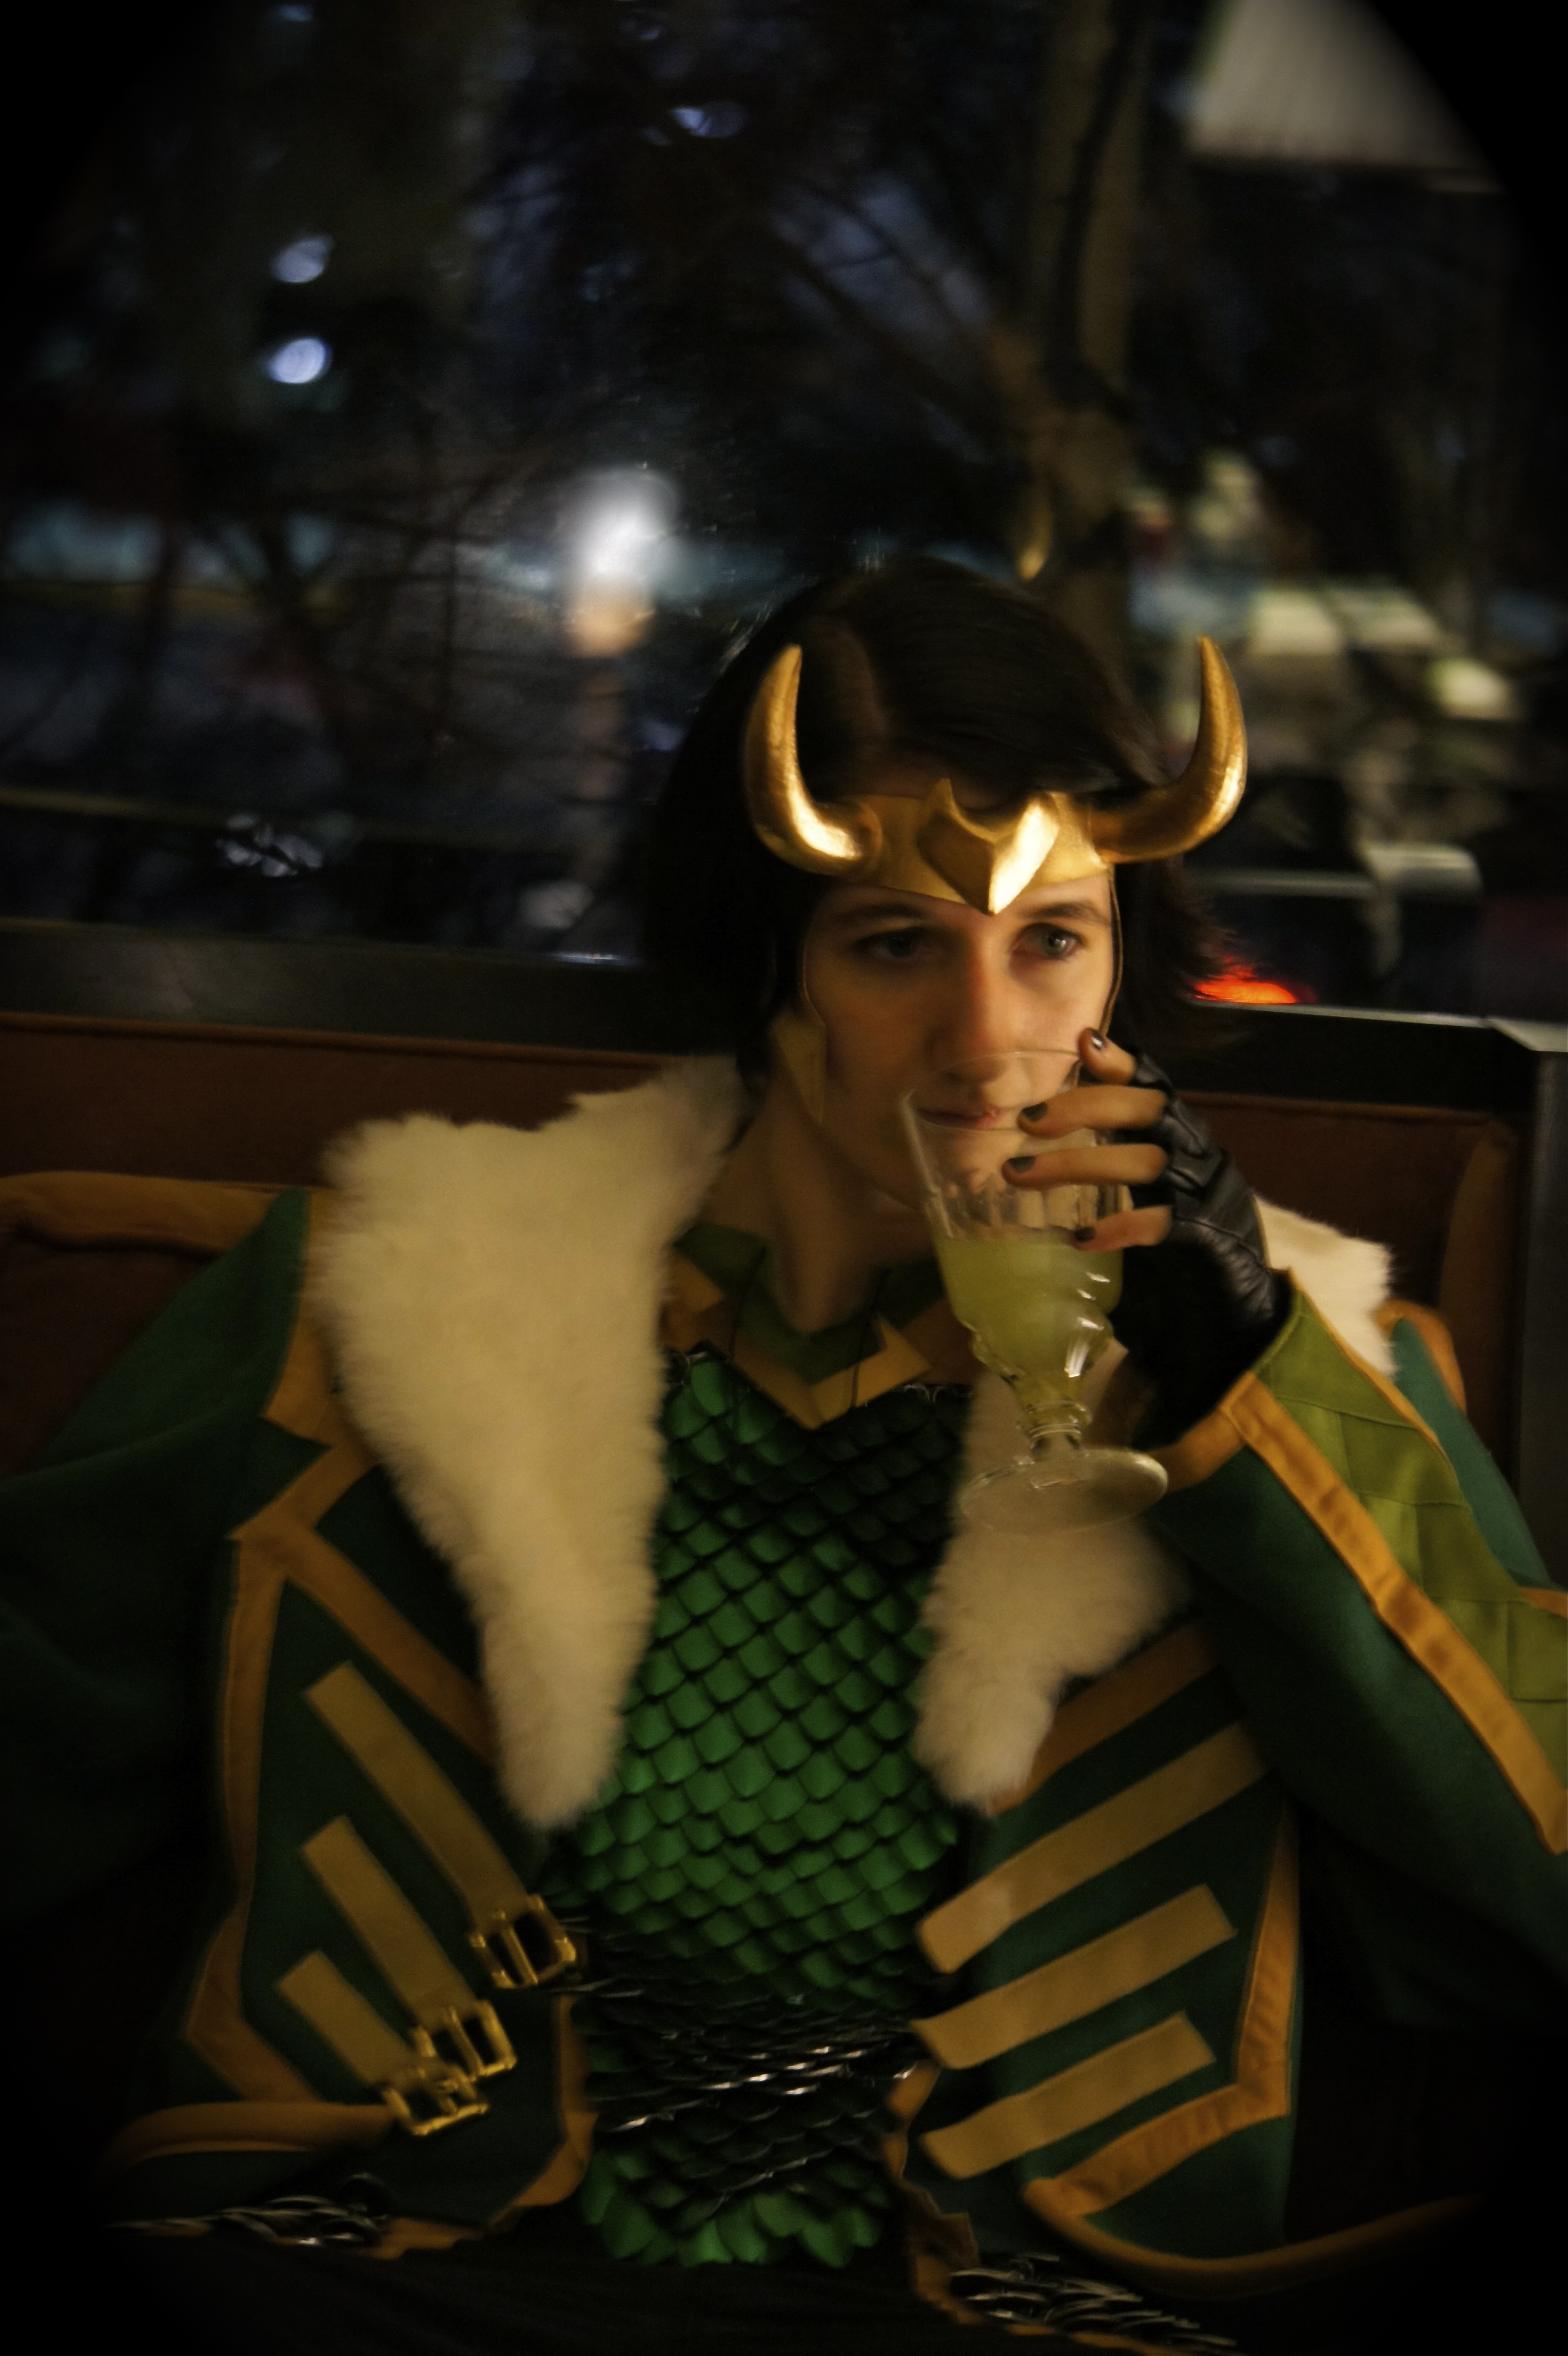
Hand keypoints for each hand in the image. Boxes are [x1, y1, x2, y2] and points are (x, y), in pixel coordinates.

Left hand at [1004, 1031, 1289, 1443]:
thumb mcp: (1142, 1202)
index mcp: (1184, 1143)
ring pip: (1146, 1161)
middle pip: (1150, 1109)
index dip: (1125, 1063)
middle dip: (1086, 1106)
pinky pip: (1162, 1223)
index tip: (1083, 1043)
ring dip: (1077, 1163)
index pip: (1158, 1088)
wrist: (1239, 1319)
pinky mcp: (1208, 1241)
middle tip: (1027, 1120)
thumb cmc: (1178, 1256)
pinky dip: (1117, 1225)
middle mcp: (1201, 1159)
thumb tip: (1036, 1151)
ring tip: (1019, 1175)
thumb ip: (1109, 1172)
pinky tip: (1079, 1236)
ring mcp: (1209, 1198)